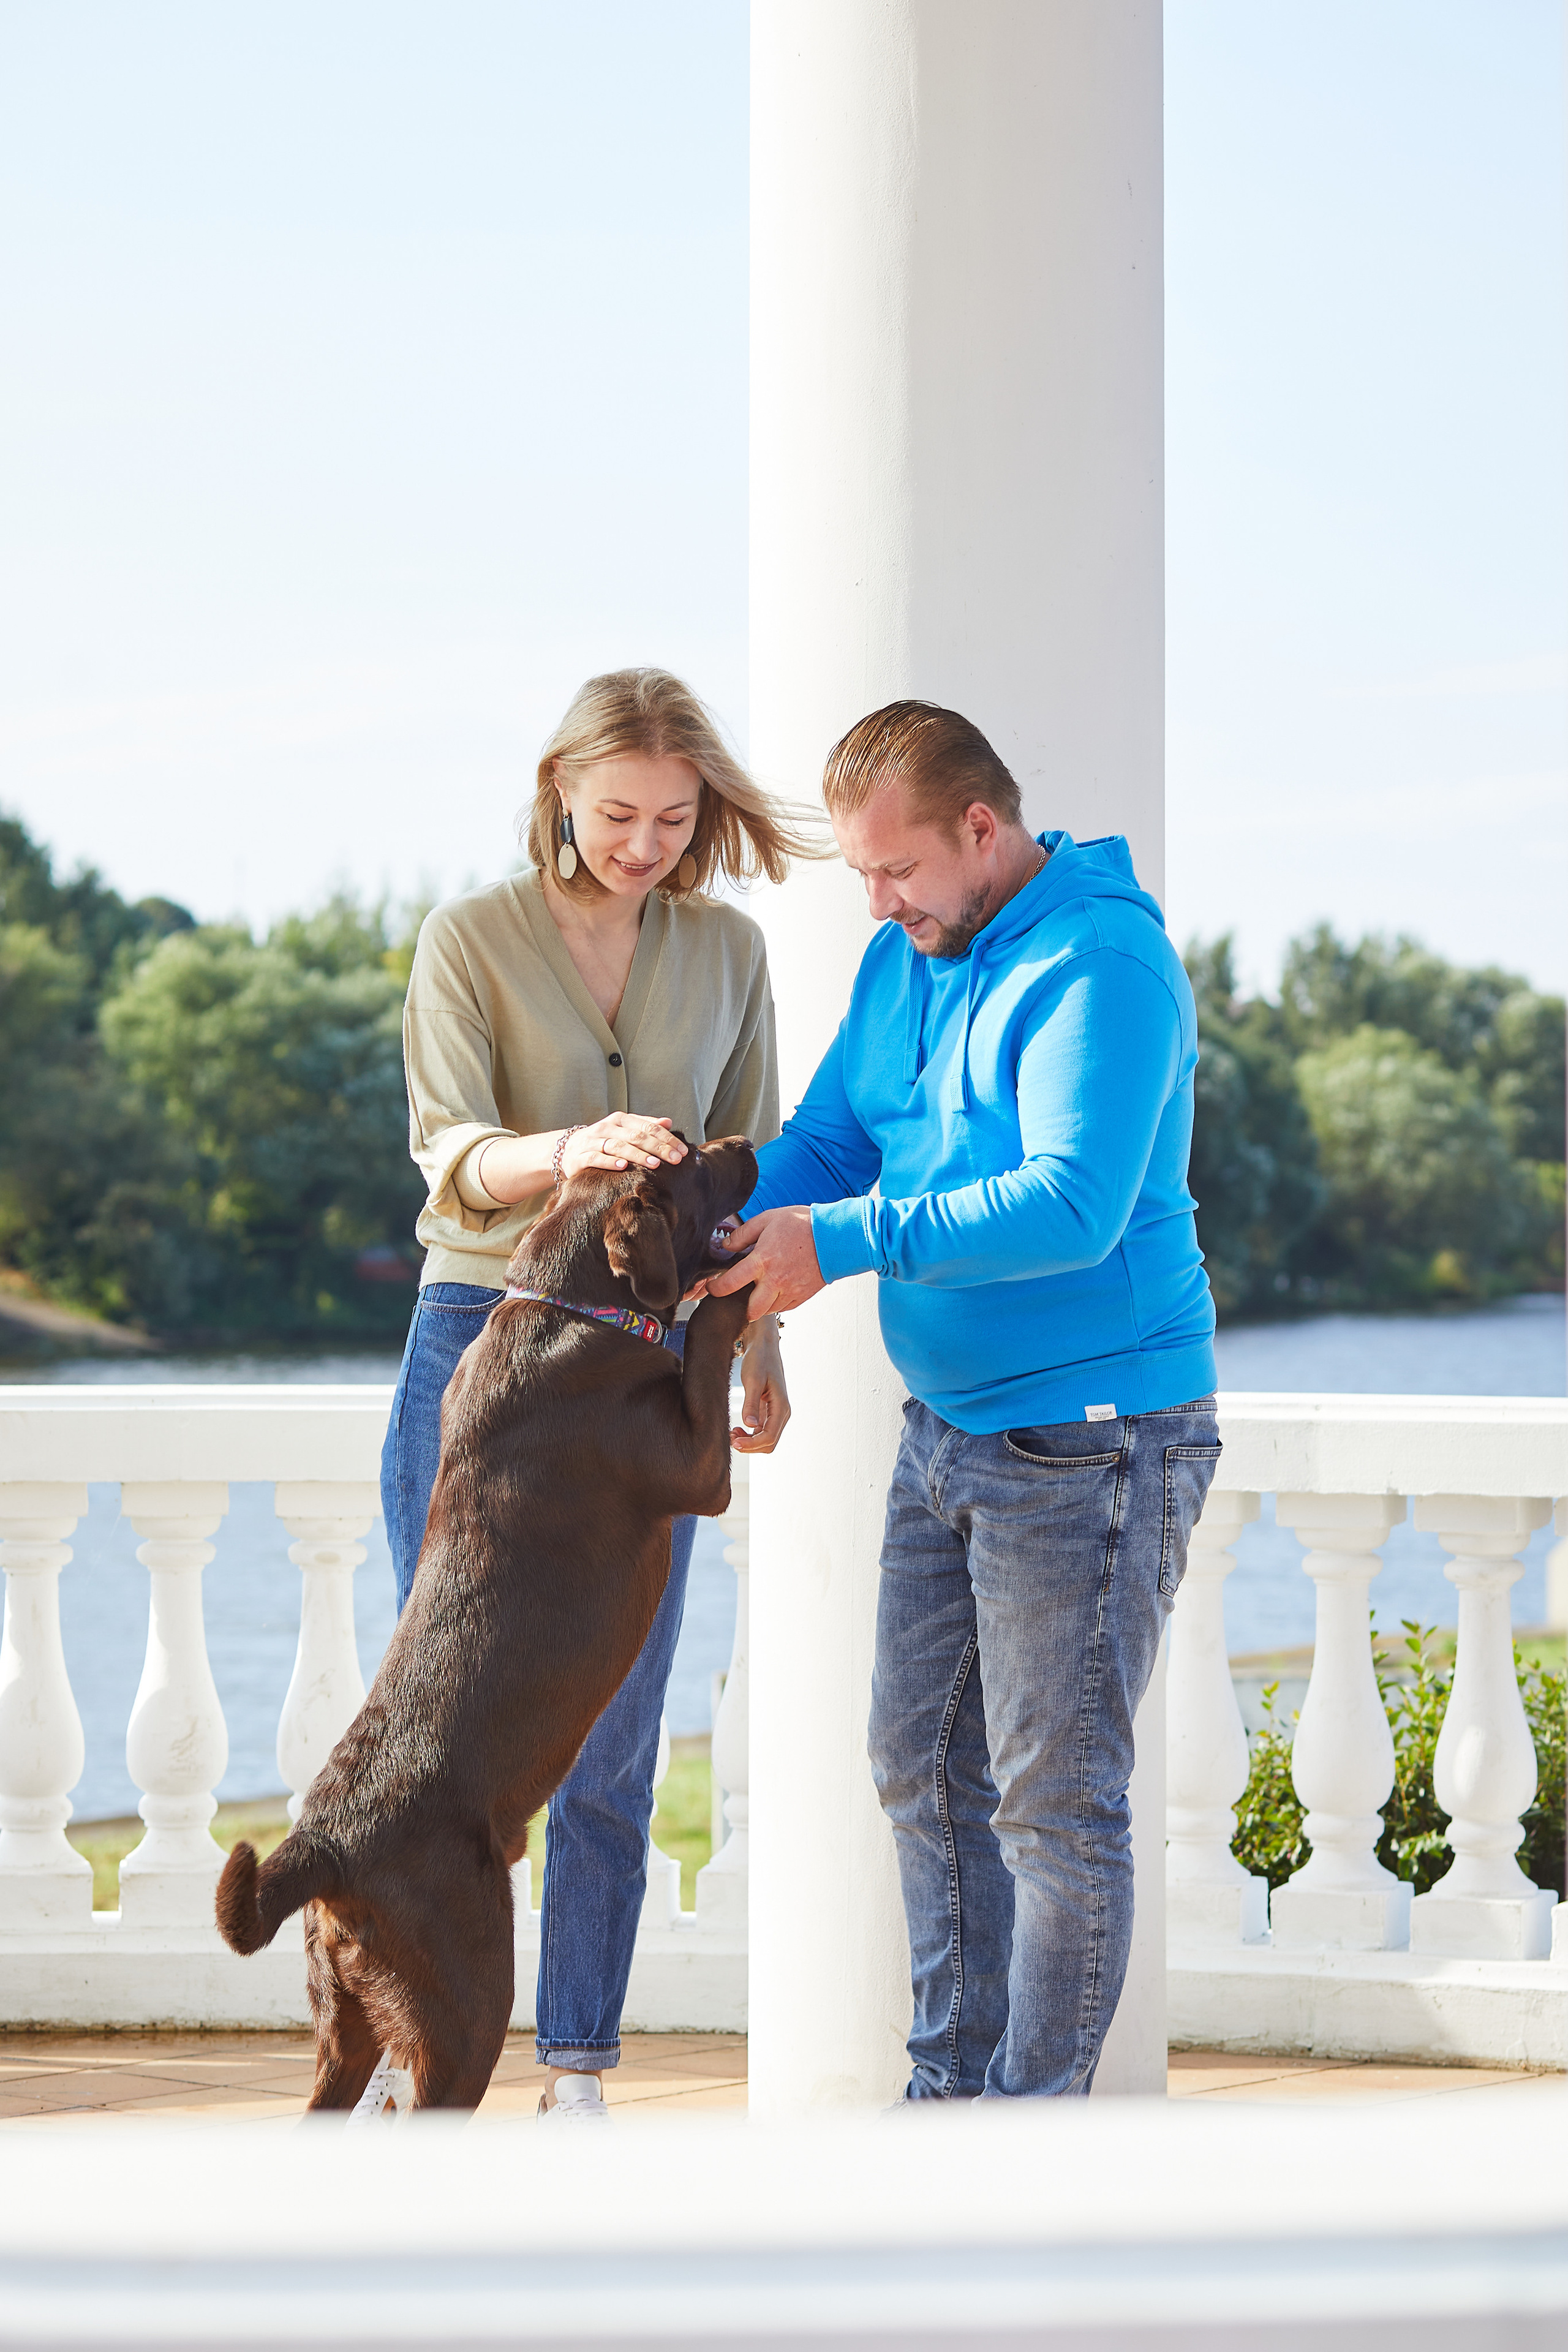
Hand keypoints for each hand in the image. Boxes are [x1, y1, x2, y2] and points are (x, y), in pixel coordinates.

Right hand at [562, 1115, 686, 1177]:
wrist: (568, 1149)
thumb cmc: (604, 1141)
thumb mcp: (624, 1131)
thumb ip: (645, 1126)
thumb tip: (669, 1121)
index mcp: (621, 1119)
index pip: (648, 1127)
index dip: (667, 1139)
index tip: (683, 1151)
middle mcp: (607, 1127)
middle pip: (636, 1136)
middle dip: (658, 1148)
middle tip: (676, 1160)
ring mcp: (593, 1141)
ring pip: (618, 1146)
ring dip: (638, 1155)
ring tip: (654, 1164)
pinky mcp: (581, 1157)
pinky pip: (596, 1158)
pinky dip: (610, 1162)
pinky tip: (623, 1167)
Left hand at [706, 1205, 824, 1318]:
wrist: (834, 1236)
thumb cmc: (802, 1224)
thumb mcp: (768, 1219)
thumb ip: (743, 1234)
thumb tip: (727, 1247)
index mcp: (762, 1261)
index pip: (730, 1283)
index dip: (716, 1288)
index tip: (713, 1287)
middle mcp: (775, 1280)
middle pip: (750, 1309)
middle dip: (740, 1306)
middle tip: (739, 1296)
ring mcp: (790, 1290)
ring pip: (768, 1311)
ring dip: (760, 1305)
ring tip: (759, 1291)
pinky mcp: (802, 1296)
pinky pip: (784, 1309)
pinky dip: (777, 1303)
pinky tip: (776, 1290)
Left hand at [732, 1317, 789, 1453]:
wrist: (763, 1346)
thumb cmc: (759, 1359)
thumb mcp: (753, 1380)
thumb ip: (751, 1403)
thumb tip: (750, 1425)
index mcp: (781, 1406)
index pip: (769, 1437)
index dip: (752, 1444)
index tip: (734, 1443)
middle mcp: (782, 1413)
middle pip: (769, 1443)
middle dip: (750, 1446)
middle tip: (730, 1439)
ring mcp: (776, 1413)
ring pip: (765, 1440)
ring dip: (749, 1442)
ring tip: (732, 1434)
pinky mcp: (768, 1411)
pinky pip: (761, 1431)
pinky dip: (749, 1435)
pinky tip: (737, 1429)